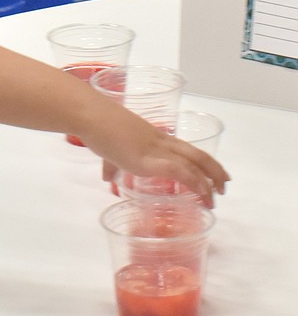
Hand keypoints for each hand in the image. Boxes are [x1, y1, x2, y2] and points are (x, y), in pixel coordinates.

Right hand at [77, 106, 229, 206]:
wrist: (91, 116)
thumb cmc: (97, 126)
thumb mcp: (109, 148)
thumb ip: (111, 164)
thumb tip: (107, 178)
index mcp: (155, 138)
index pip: (187, 149)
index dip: (204, 161)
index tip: (214, 174)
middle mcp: (162, 143)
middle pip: (199, 155)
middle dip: (216, 172)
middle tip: (224, 187)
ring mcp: (157, 151)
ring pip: (195, 164)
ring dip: (209, 183)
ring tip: (214, 199)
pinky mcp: (149, 161)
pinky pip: (181, 172)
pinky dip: (195, 184)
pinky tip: (200, 195)